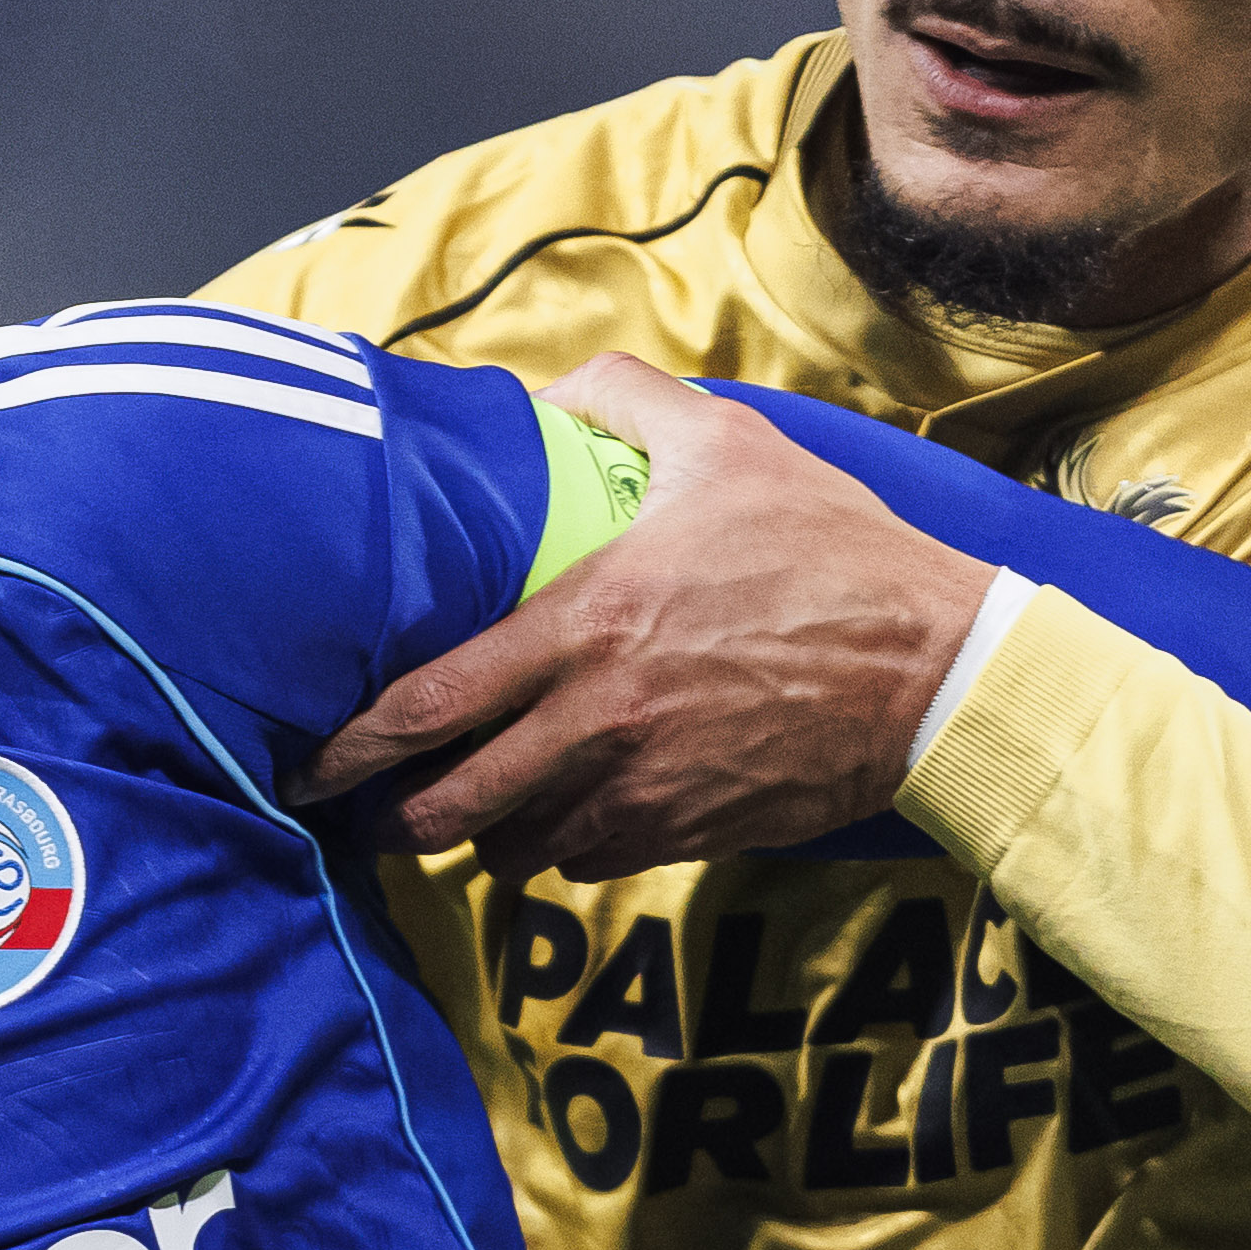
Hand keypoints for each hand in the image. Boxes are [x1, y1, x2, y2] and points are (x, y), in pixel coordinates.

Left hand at [292, 351, 993, 877]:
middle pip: (452, 803)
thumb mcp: (729, 445)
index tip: (313, 761)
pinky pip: (588, 861)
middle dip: (392, 819)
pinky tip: (561, 817)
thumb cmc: (832, 551)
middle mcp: (599, 722)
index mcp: (588, 627)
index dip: (354, 747)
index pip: (432, 704)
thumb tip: (556, 389)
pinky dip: (558, 848)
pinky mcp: (688, 832)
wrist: (937, 669)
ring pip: (516, 844)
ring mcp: (643, 789)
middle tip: (361, 813)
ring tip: (466, 808)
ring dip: (481, 832)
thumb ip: (626, 402)